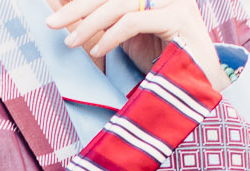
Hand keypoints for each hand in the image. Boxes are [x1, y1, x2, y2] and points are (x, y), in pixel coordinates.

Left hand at [44, 0, 230, 90]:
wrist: (199, 83)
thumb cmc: (161, 61)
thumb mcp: (127, 36)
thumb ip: (105, 21)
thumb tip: (67, 14)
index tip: (54, 7)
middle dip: (77, 8)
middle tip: (50, 24)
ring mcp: (176, 1)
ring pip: (120, 4)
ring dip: (89, 24)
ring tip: (70, 43)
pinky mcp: (180, 18)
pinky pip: (134, 21)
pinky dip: (111, 36)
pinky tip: (96, 50)